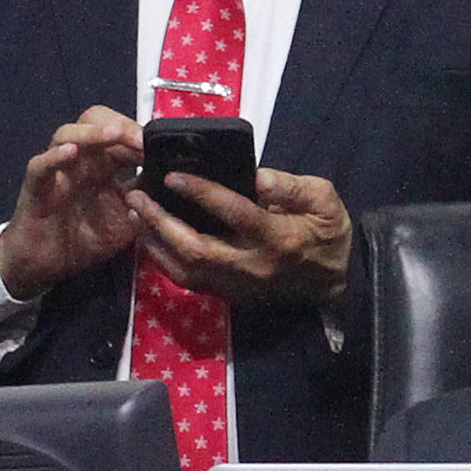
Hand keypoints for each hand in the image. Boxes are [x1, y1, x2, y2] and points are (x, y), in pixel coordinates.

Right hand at [0, 110, 161, 301]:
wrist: (47, 267)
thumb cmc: (86, 239)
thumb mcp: (126, 221)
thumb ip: (147, 201)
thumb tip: (173, 183)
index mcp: (104, 163)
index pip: (122, 134)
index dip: (141, 135)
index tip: (164, 146)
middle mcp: (81, 159)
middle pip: (94, 121)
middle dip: (120, 125)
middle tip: (141, 138)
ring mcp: (57, 170)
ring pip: (67, 134)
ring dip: (92, 132)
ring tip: (114, 134)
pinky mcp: (36, 187)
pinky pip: (40, 166)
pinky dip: (54, 156)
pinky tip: (71, 152)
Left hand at [140, 164, 355, 307]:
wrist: (335, 281)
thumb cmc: (329, 233)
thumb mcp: (324, 199)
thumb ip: (290, 186)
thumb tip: (255, 176)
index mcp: (278, 238)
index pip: (235, 214)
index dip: (202, 193)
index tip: (172, 175)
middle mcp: (252, 266)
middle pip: (196, 249)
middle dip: (161, 222)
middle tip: (138, 195)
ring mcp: (238, 285)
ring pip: (186, 270)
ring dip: (155, 243)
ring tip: (136, 214)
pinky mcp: (230, 294)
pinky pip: (189, 281)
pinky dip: (164, 261)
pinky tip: (150, 239)